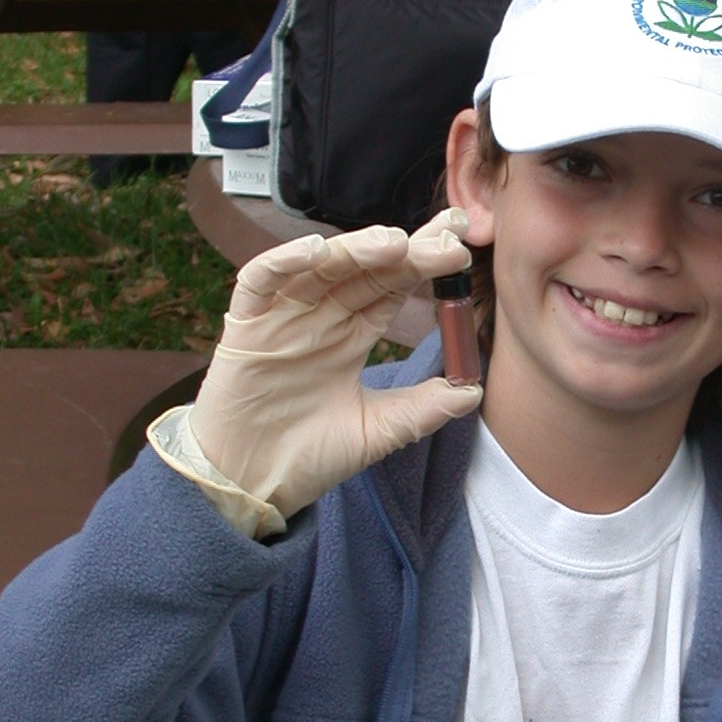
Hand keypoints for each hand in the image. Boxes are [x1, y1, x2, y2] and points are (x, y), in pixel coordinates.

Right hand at [188, 212, 481, 522]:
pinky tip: (315, 252)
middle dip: (406, 249)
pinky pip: (260, 281)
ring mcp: (283, 317)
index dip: (424, 260)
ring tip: (392, 243)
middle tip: (446, 237)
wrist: (251, 485)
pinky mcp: (246, 325)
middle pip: (366, 269)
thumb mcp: (377, 431)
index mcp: (352, 335)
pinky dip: (284, 261)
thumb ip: (422, 408)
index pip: (393, 285)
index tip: (460, 242)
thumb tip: (475, 390)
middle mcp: (321, 317)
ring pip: (321, 267)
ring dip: (354, 250)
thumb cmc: (308, 457)